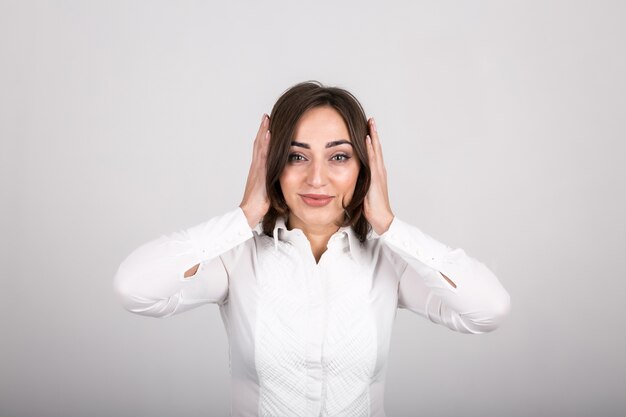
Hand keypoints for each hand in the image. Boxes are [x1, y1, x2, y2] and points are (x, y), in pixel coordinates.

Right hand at [239, 113, 270, 228]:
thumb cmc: (259, 205)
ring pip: (260, 146)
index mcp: (258, 171)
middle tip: (266, 117)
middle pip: (259, 144)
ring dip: (263, 132)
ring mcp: (257, 169)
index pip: (261, 150)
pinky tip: (269, 134)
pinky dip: (265, 143)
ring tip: (267, 119)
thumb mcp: (269, 190)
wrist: (249, 212)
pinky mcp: (259, 172)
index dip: (264, 138)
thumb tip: (281, 181)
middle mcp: (256, 167)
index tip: (268, 126)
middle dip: (263, 130)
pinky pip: (263, 154)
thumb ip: (273, 183)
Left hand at [364, 117, 394, 234]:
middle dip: (373, 133)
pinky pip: (373, 160)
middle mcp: (379, 171)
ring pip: (376, 150)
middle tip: (371, 120)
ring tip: (370, 123)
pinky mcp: (376, 178)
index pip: (373, 153)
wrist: (381, 218)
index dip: (371, 141)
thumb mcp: (363, 192)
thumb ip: (359, 183)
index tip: (367, 129)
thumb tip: (348, 179)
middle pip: (376, 148)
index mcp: (376, 174)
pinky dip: (371, 148)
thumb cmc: (372, 208)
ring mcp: (379, 173)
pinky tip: (368, 139)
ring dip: (373, 136)